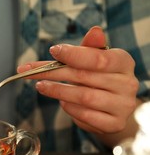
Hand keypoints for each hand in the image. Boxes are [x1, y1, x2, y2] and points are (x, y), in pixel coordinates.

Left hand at [17, 26, 138, 144]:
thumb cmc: (101, 79)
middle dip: (52, 72)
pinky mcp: (113, 123)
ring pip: (83, 97)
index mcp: (123, 62)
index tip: (53, 50)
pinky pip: (85, 115)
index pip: (97, 58)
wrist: (115, 108)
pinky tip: (62, 102)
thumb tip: (95, 31)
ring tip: (41, 86)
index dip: (73, 54)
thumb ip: (90, 48)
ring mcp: (122, 105)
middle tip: (29, 71)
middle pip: (83, 76)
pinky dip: (69, 108)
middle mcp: (126, 83)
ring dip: (57, 91)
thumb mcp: (96, 60)